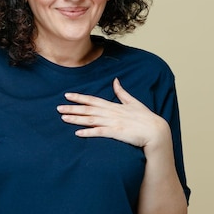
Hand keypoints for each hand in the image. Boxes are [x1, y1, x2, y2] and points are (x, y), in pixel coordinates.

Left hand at [56, 78, 170, 148]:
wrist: (156, 131)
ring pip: (91, 120)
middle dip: (72, 108)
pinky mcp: (117, 133)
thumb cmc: (145, 118)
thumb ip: (122, 92)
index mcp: (114, 105)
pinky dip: (89, 132)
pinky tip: (78, 133)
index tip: (67, 95)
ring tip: (63, 118)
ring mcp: (113, 123)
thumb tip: (115, 80)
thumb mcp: (133, 102)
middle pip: (88, 109)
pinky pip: (100, 132)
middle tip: (58, 108)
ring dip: (77, 119)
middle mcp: (111, 113)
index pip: (93, 100)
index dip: (79, 98)